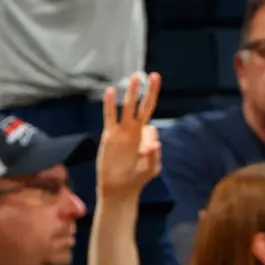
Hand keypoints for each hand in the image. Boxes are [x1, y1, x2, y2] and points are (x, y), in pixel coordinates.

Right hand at [98, 73, 162, 200]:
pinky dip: (109, 104)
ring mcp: (122, 131)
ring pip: (127, 107)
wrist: (119, 188)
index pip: (152, 127)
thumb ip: (153, 157)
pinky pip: (109, 117)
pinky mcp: (110, 135)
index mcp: (146, 138)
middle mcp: (134, 131)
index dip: (151, 137)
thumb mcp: (150, 169)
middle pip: (142, 107)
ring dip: (132, 92)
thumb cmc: (137, 178)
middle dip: (149, 92)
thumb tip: (155, 143)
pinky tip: (110, 91)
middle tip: (154, 76)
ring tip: (136, 77)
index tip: (147, 151)